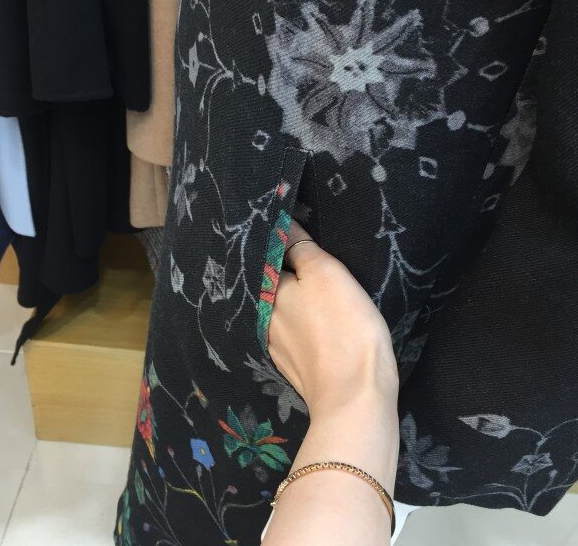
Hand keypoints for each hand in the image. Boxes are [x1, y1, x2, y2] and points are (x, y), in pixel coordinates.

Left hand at [267, 220, 398, 420]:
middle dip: (286, 270)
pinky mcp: (293, 364)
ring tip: (313, 289)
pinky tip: (316, 323)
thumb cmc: (344, 327)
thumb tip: (281, 223)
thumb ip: (300, 247)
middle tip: (306, 256)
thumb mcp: (325, 273)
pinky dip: (301, 323)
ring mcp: (276, 345)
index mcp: (267, 292)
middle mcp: (263, 318)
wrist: (355, 396)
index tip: (293, 230)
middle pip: (274, 284)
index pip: (269, 255)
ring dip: (293, 298)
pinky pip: (293, 333)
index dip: (281, 241)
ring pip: (284, 310)